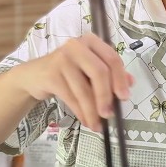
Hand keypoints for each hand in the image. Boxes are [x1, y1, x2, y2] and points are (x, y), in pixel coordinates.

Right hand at [16, 35, 131, 131]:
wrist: (34, 76)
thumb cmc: (69, 72)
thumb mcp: (90, 69)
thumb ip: (111, 74)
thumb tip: (131, 83)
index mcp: (91, 41)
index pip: (112, 59)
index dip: (120, 79)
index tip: (124, 97)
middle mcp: (76, 46)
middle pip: (99, 73)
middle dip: (106, 96)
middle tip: (110, 115)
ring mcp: (61, 59)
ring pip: (84, 89)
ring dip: (92, 111)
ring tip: (97, 125)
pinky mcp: (51, 74)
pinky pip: (71, 98)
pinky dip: (81, 112)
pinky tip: (86, 121)